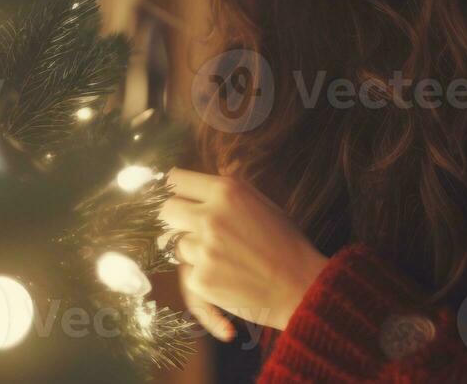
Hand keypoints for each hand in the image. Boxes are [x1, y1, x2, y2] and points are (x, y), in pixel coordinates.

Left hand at [159, 168, 328, 339]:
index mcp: (226, 191)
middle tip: (189, 227)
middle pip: (166, 210)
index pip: (175, 179)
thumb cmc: (285, 242)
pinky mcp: (200, 280)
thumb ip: (226, 191)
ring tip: (216, 255)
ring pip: (172, 243)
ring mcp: (202, 249)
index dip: (176, 189)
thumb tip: (199, 183)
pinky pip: (186, 272)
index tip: (179, 197)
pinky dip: (200, 275)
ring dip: (188, 248)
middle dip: (175, 218)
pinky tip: (223, 276)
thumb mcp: (260, 202)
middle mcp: (210, 216)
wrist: (300, 286)